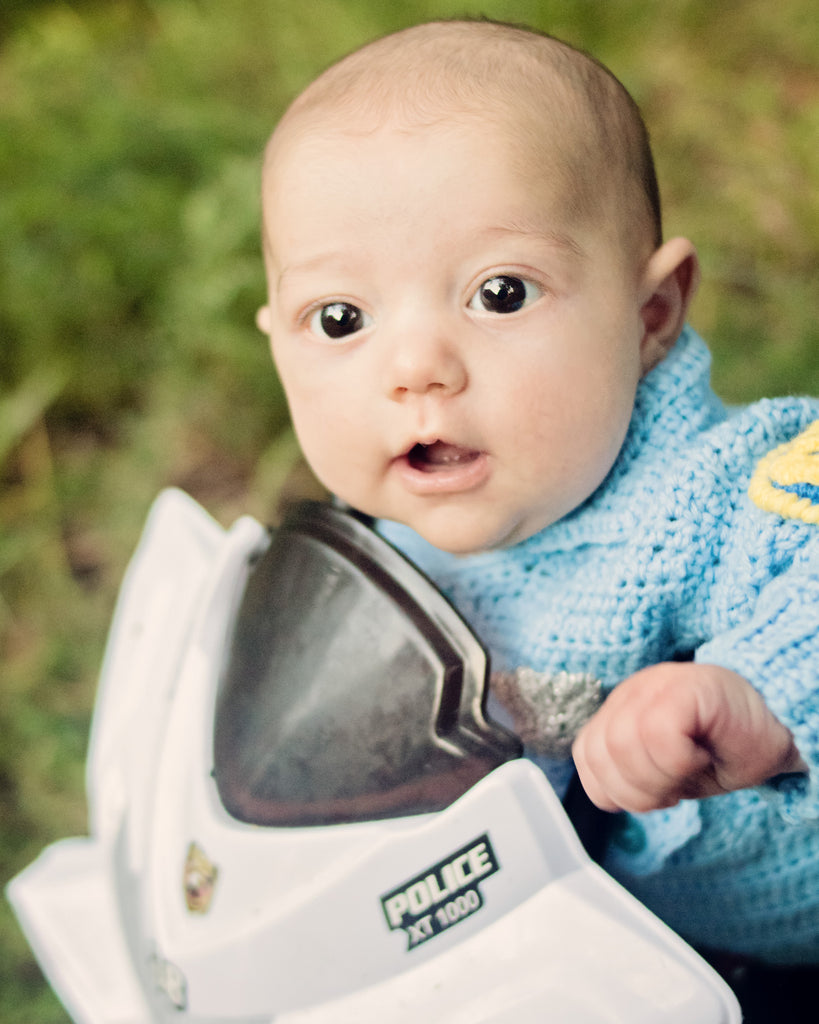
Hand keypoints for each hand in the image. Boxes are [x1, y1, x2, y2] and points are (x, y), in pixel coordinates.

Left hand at [572, 662, 806, 812]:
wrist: (782, 730)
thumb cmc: (727, 750)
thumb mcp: (669, 771)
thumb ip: (630, 774)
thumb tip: (607, 797)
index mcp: (622, 711)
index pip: (585, 755)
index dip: (616, 790)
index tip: (656, 794)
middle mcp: (632, 692)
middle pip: (600, 753)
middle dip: (638, 789)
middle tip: (675, 787)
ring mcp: (656, 685)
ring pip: (623, 743)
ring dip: (659, 776)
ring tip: (689, 770)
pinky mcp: (685, 685)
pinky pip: (658, 732)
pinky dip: (679, 760)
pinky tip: (701, 756)